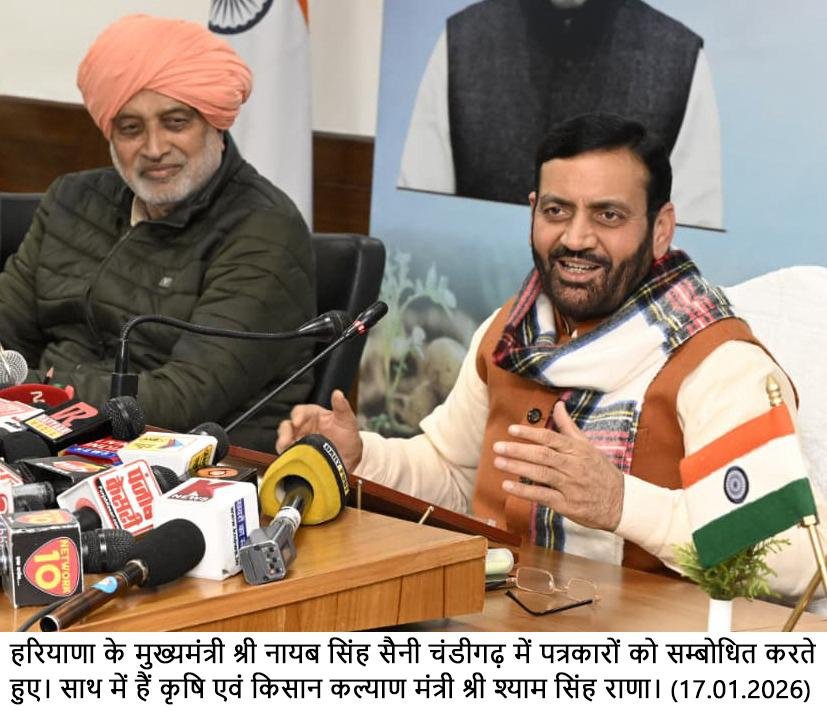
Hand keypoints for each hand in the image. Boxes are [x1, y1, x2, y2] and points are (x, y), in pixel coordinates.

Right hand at [276, 389, 363, 472]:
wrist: (351, 460)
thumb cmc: (348, 438)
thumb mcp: (347, 421)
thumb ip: (342, 407)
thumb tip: (338, 394)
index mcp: (313, 415)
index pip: (300, 411)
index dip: (297, 415)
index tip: (297, 421)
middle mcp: (304, 428)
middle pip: (288, 426)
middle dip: (285, 433)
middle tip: (286, 440)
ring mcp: (300, 442)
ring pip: (285, 440)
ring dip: (283, 445)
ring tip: (286, 449)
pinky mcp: (298, 456)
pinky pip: (288, 455)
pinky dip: (287, 456)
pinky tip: (290, 458)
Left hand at [493, 401, 623, 530]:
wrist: (621, 502)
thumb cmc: (600, 471)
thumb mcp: (588, 446)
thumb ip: (569, 427)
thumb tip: (558, 405)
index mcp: (577, 450)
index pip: (551, 438)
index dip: (530, 433)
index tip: (511, 429)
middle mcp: (573, 466)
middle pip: (543, 455)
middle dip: (518, 450)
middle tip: (497, 446)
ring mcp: (570, 486)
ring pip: (541, 474)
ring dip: (517, 467)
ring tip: (498, 462)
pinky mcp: (567, 505)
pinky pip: (543, 496)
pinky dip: (524, 491)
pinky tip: (508, 485)